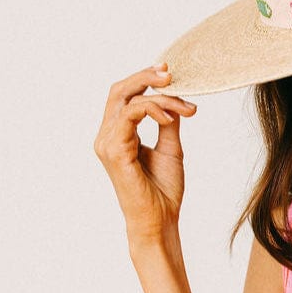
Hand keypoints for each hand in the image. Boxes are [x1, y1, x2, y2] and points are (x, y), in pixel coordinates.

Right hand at [93, 64, 196, 243]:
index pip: (125, 96)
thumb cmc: (163, 190)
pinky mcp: (114, 150)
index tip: (172, 74)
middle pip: (119, 90)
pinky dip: (152, 109)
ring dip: (159, 97)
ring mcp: (107, 142)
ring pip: (128, 100)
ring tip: (184, 105)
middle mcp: (107, 135)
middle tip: (171, 72)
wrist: (161, 219)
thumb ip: (168, 123)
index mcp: (118, 134)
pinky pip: (130, 115)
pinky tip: (171, 118)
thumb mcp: (170, 148)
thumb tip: (175, 99)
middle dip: (146, 76)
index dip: (145, 80)